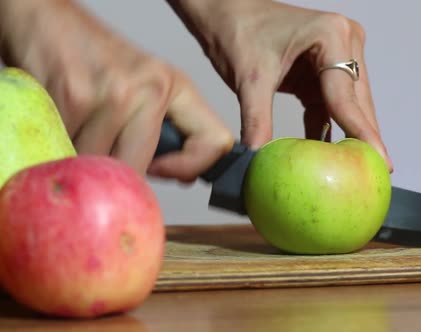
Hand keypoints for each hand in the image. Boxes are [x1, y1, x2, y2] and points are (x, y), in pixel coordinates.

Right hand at [0, 0, 233, 181]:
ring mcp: (111, 93)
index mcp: (175, 87)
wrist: (44, 19)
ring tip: (77, 135)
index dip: (190, 168)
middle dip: (115, 176)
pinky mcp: (72, 98)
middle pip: (140, 169)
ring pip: (100, 168)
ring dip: (82, 165)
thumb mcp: (146, 87)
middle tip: (103, 156)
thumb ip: (168, 132)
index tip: (163, 170)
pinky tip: (60, 126)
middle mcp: (149, 89)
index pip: (216, 142)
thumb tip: (185, 177)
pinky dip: (59, 151)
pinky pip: (70, 153)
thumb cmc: (96, 59)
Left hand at [168, 0, 392, 171]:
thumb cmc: (238, 29)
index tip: (379, 160)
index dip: (363, 132)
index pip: (347, 95)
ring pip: (348, 106)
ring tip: (356, 171)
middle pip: (357, 102)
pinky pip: (331, 106)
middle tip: (375, 175)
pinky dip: (327, 129)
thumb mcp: (249, 78)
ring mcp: (337, 56)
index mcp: (331, 35)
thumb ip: (257, 120)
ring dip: (347, 136)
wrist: (226, 12)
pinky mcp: (325, 71)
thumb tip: (258, 159)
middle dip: (363, 138)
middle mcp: (343, 42)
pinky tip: (328, 155)